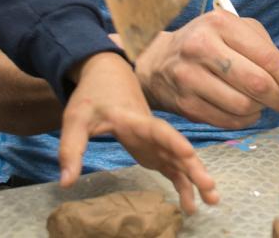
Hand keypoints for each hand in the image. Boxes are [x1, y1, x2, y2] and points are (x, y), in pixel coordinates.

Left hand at [58, 52, 217, 213]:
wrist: (108, 75)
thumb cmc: (93, 95)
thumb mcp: (75, 119)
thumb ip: (71, 149)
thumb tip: (66, 183)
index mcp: (134, 120)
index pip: (157, 129)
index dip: (172, 141)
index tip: (188, 154)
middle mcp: (152, 131)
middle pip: (177, 148)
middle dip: (194, 167)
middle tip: (210, 188)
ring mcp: (155, 141)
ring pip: (180, 160)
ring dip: (195, 179)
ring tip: (211, 202)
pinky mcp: (153, 150)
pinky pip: (172, 167)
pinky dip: (182, 183)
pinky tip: (191, 203)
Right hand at [134, 10, 278, 129]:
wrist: (158, 60)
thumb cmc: (210, 42)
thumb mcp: (237, 32)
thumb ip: (270, 54)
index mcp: (220, 24)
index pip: (267, 58)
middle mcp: (201, 48)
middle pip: (256, 84)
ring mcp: (189, 78)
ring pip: (243, 106)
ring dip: (260, 110)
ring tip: (258, 101)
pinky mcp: (184, 105)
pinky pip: (227, 122)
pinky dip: (244, 121)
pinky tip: (242, 110)